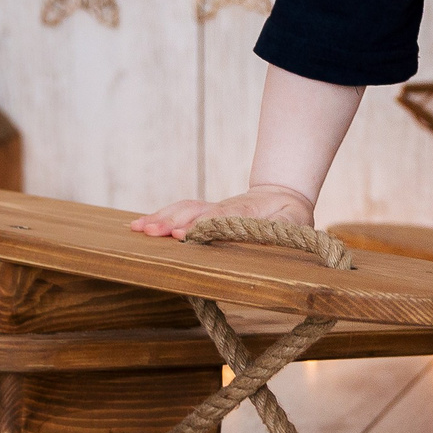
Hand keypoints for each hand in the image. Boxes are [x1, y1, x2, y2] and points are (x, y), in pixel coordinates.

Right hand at [129, 182, 314, 238]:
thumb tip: (269, 236)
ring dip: (161, 218)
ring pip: (183, 209)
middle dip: (172, 222)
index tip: (184, 234)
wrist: (282, 195)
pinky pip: (179, 211)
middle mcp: (223, 208)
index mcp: (246, 213)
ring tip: (139, 229)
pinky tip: (138, 225)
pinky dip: (158, 216)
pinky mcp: (203, 213)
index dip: (202, 226)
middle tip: (152, 232)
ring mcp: (211, 209)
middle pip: (194, 212)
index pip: (221, 218)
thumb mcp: (295, 224)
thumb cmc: (289, 216)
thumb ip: (283, 229)